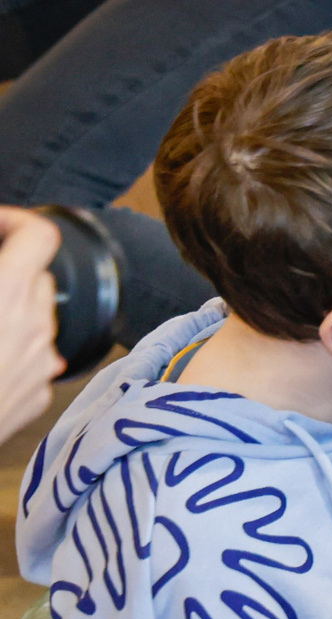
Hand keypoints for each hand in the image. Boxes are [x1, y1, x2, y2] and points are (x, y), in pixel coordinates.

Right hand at [0, 211, 63, 443]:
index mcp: (5, 292)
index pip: (40, 235)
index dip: (15, 221)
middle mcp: (33, 326)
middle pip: (39, 277)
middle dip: (9, 268)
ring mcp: (39, 364)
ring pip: (39, 318)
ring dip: (11, 310)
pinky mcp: (36, 396)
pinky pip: (33, 359)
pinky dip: (11, 350)